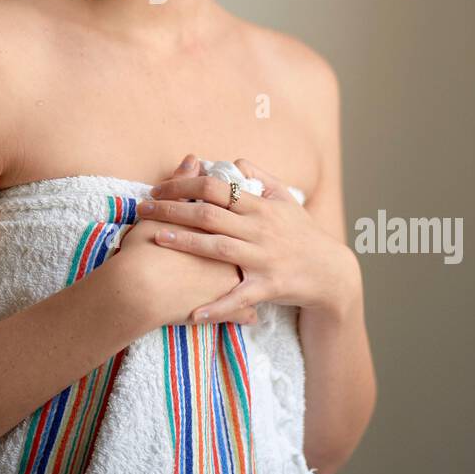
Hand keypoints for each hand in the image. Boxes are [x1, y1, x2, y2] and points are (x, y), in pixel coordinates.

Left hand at [136, 154, 356, 325]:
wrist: (331, 272)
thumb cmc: (302, 233)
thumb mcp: (285, 199)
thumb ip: (259, 176)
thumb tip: (232, 160)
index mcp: (259, 206)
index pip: (214, 187)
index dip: (183, 184)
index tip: (159, 189)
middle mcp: (259, 229)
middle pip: (209, 214)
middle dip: (172, 209)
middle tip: (143, 209)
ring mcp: (263, 259)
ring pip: (219, 248)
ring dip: (185, 243)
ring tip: (157, 238)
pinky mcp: (268, 287)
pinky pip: (238, 298)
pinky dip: (216, 306)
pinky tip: (192, 312)